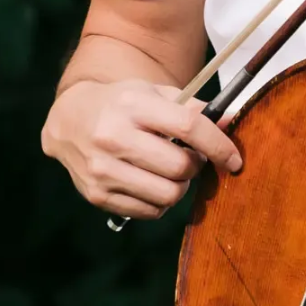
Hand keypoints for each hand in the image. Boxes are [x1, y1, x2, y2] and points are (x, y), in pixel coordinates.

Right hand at [41, 78, 241, 219]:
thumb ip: (194, 108)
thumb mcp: (155, 93)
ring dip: (180, 186)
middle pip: (179, 167)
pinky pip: (149, 211)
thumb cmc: (123, 104)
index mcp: (134, 105)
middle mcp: (114, 136)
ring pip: (167, 195)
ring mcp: (102, 169)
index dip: (218, 145)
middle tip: (190, 158)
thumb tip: (234, 120)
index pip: (187, 126)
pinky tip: (152, 182)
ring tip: (171, 171)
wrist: (70, 120)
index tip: (234, 158)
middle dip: (195, 166)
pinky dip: (160, 201)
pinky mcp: (96, 194)